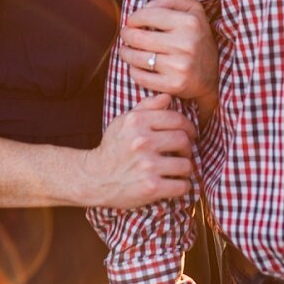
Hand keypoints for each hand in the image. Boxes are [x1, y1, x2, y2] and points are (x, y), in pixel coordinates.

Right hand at [86, 92, 195, 208]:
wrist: (95, 178)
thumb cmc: (112, 149)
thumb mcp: (123, 122)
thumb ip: (146, 107)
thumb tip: (168, 97)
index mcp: (136, 122)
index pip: (176, 119)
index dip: (188, 127)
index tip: (188, 134)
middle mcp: (142, 141)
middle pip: (183, 140)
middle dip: (187, 148)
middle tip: (182, 153)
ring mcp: (147, 165)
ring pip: (186, 164)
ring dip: (185, 169)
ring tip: (177, 170)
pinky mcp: (152, 187)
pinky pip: (182, 186)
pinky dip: (182, 186)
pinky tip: (173, 184)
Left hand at [121, 0, 217, 122]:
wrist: (214, 76)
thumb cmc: (196, 38)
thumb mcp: (193, 11)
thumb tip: (144, 6)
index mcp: (190, 22)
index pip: (148, 15)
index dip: (133, 18)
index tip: (131, 22)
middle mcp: (186, 43)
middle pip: (138, 37)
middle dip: (126, 35)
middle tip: (125, 35)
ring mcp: (181, 66)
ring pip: (136, 57)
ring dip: (125, 53)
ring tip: (126, 50)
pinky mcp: (175, 85)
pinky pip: (141, 77)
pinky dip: (133, 71)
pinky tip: (135, 66)